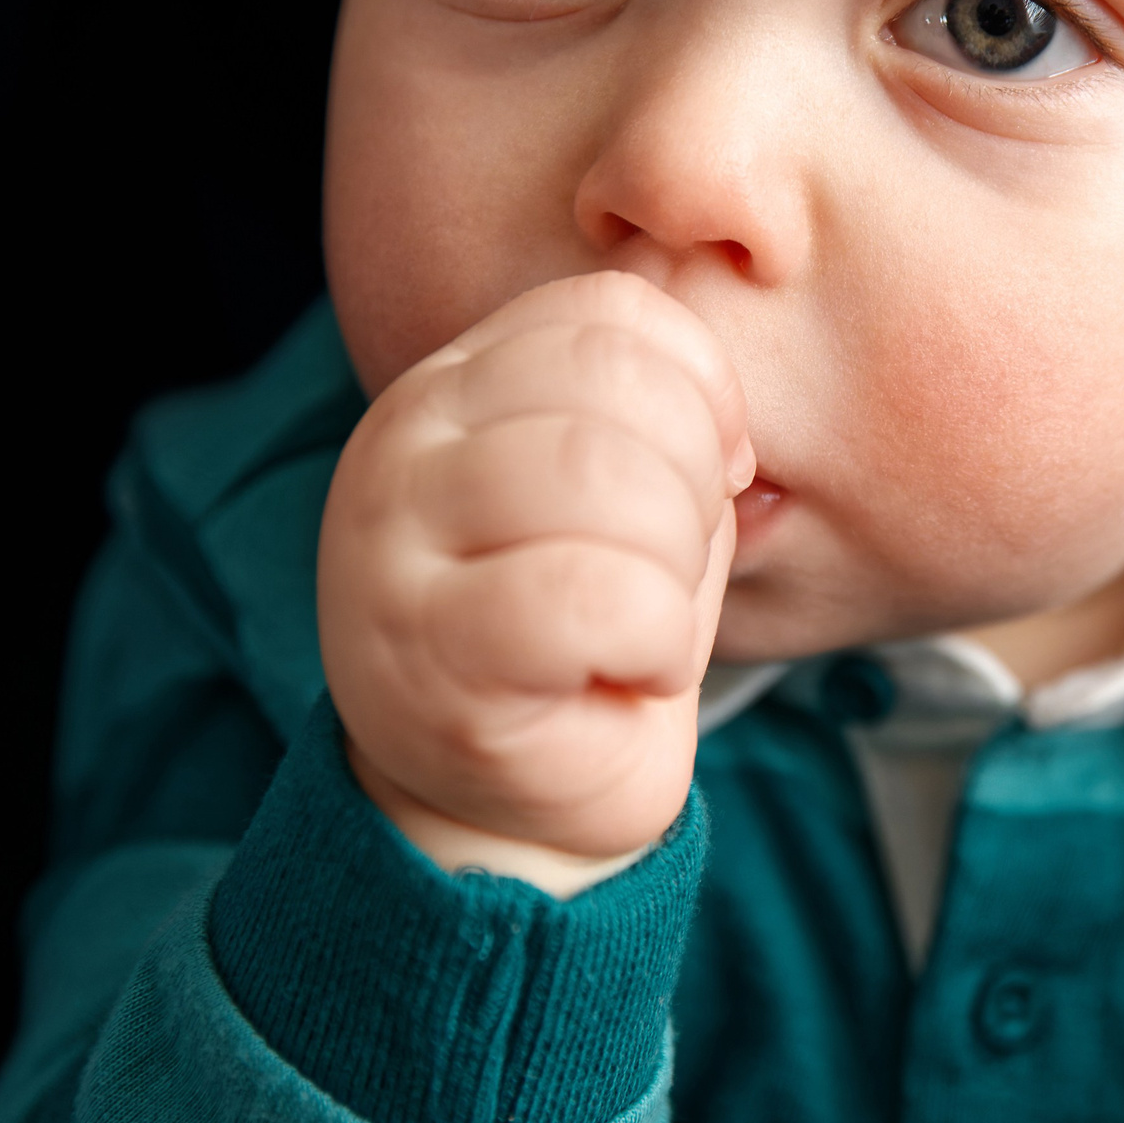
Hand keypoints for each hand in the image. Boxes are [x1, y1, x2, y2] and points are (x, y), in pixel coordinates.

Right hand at [317, 273, 753, 883]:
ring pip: (602, 476)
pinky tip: (632, 675)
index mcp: (458, 383)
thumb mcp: (639, 499)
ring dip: (676, 568)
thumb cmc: (588, 640)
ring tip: (648, 628)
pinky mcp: (426, 653)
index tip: (712, 479)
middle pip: (613, 382)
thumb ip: (669, 418)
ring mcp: (396, 544)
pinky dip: (657, 640)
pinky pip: (590, 596)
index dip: (703, 390)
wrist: (510, 811)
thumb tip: (727, 418)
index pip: (610, 311)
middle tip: (673, 571)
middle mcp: (406, 441)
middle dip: (694, 486)